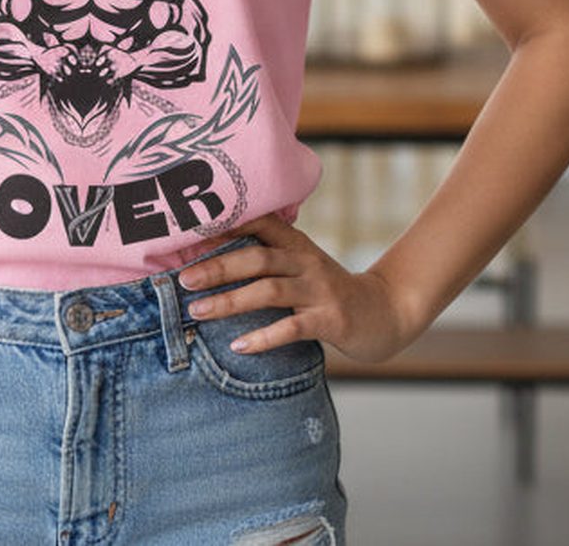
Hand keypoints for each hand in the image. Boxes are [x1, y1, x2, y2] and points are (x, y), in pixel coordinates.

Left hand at [178, 211, 422, 363]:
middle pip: (257, 258)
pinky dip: (264, 337)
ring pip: (269, 290)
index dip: (227, 224)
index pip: (260, 223)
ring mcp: (319, 290)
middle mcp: (306, 261)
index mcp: (297, 244)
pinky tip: (239, 346)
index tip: (191, 232)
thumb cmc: (329, 291)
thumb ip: (269, 259)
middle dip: (217, 267)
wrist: (384, 313)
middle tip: (184, 280)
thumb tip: (213, 260)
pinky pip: (292, 327)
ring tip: (198, 312)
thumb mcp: (302, 266)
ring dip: (230, 301)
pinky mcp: (330, 320)